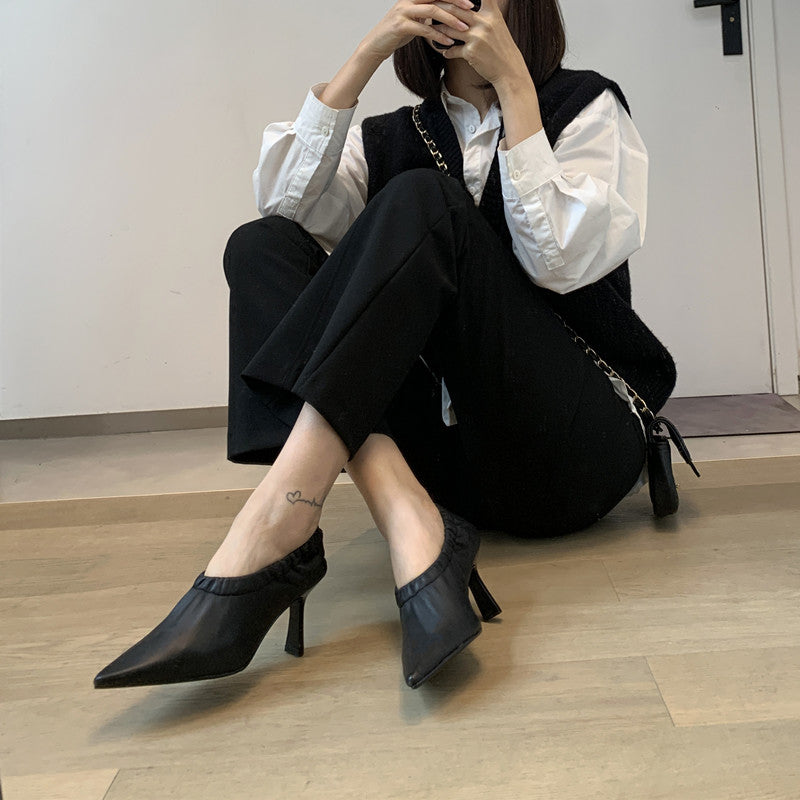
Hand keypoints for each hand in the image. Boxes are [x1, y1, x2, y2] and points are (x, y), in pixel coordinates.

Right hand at [361, 0, 475, 62]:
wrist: (376, 45)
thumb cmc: (396, 34)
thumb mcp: (413, 21)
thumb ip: (426, 15)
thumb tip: (442, 14)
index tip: (469, 1)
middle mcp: (409, 0)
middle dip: (456, 2)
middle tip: (471, 10)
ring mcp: (404, 11)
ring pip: (432, 11)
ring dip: (450, 20)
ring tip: (464, 28)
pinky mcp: (401, 25)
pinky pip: (423, 29)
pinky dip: (438, 35)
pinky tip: (448, 41)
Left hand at [434, 0, 528, 86]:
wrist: (509, 69)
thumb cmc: (502, 48)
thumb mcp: (498, 25)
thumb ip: (485, 14)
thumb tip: (467, 9)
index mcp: (491, 13)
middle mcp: (484, 22)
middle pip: (455, 10)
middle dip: (440, 10)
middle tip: (431, 11)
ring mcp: (477, 37)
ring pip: (450, 29)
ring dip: (438, 30)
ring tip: (432, 30)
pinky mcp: (471, 52)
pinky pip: (453, 50)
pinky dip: (447, 51)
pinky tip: (444, 52)